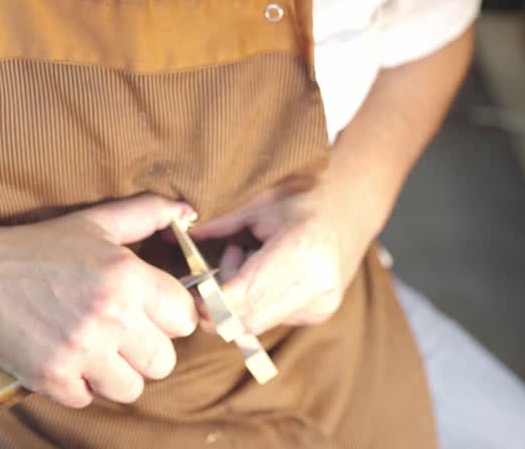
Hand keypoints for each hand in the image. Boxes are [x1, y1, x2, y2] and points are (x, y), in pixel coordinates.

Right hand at [0, 195, 197, 407]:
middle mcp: (110, 316)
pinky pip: (89, 399)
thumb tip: (188, 211)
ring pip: (132, 388)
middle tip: (120, 334)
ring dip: (115, 373)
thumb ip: (147, 214)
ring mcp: (81, 350)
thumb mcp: (96, 222)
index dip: (168, 317)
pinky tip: (65, 357)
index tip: (148, 313)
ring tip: (93, 348)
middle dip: (145, 350)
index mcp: (127, 277)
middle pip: (164, 361)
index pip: (185, 318)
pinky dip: (78, 385)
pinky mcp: (54, 377)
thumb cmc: (40, 248)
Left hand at [189, 183, 365, 336]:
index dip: (209, 298)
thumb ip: (218, 223)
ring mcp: (320, 305)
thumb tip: (173, 234)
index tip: (190, 287)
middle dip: (218, 303)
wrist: (351, 209)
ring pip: (254, 324)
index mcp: (301, 252)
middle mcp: (315, 286)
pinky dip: (254, 302)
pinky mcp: (318, 314)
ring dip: (236, 301)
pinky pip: (270, 319)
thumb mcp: (259, 203)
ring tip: (246, 259)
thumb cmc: (303, 200)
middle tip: (213, 269)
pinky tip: (263, 271)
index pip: (242, 296)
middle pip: (246, 319)